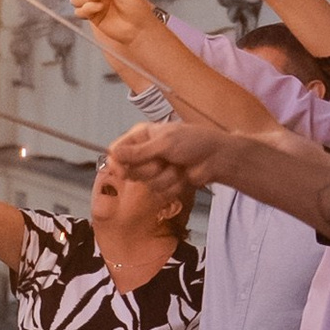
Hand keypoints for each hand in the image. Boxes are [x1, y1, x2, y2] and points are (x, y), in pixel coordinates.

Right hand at [105, 116, 222, 191]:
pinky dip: (174, 186)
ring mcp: (155, 170)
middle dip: (149, 170)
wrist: (217, 159)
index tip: (122, 172)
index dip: (117, 163)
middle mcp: (145, 153)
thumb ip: (138, 152)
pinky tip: (183, 177)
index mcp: (141, 136)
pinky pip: (160, 192)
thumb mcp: (164, 143)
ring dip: (165, 178)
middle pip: (130, 171)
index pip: (117, 151)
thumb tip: (113, 153)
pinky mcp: (165, 184)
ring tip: (178, 167)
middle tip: (164, 161)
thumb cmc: (194, 142)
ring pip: (147, 184)